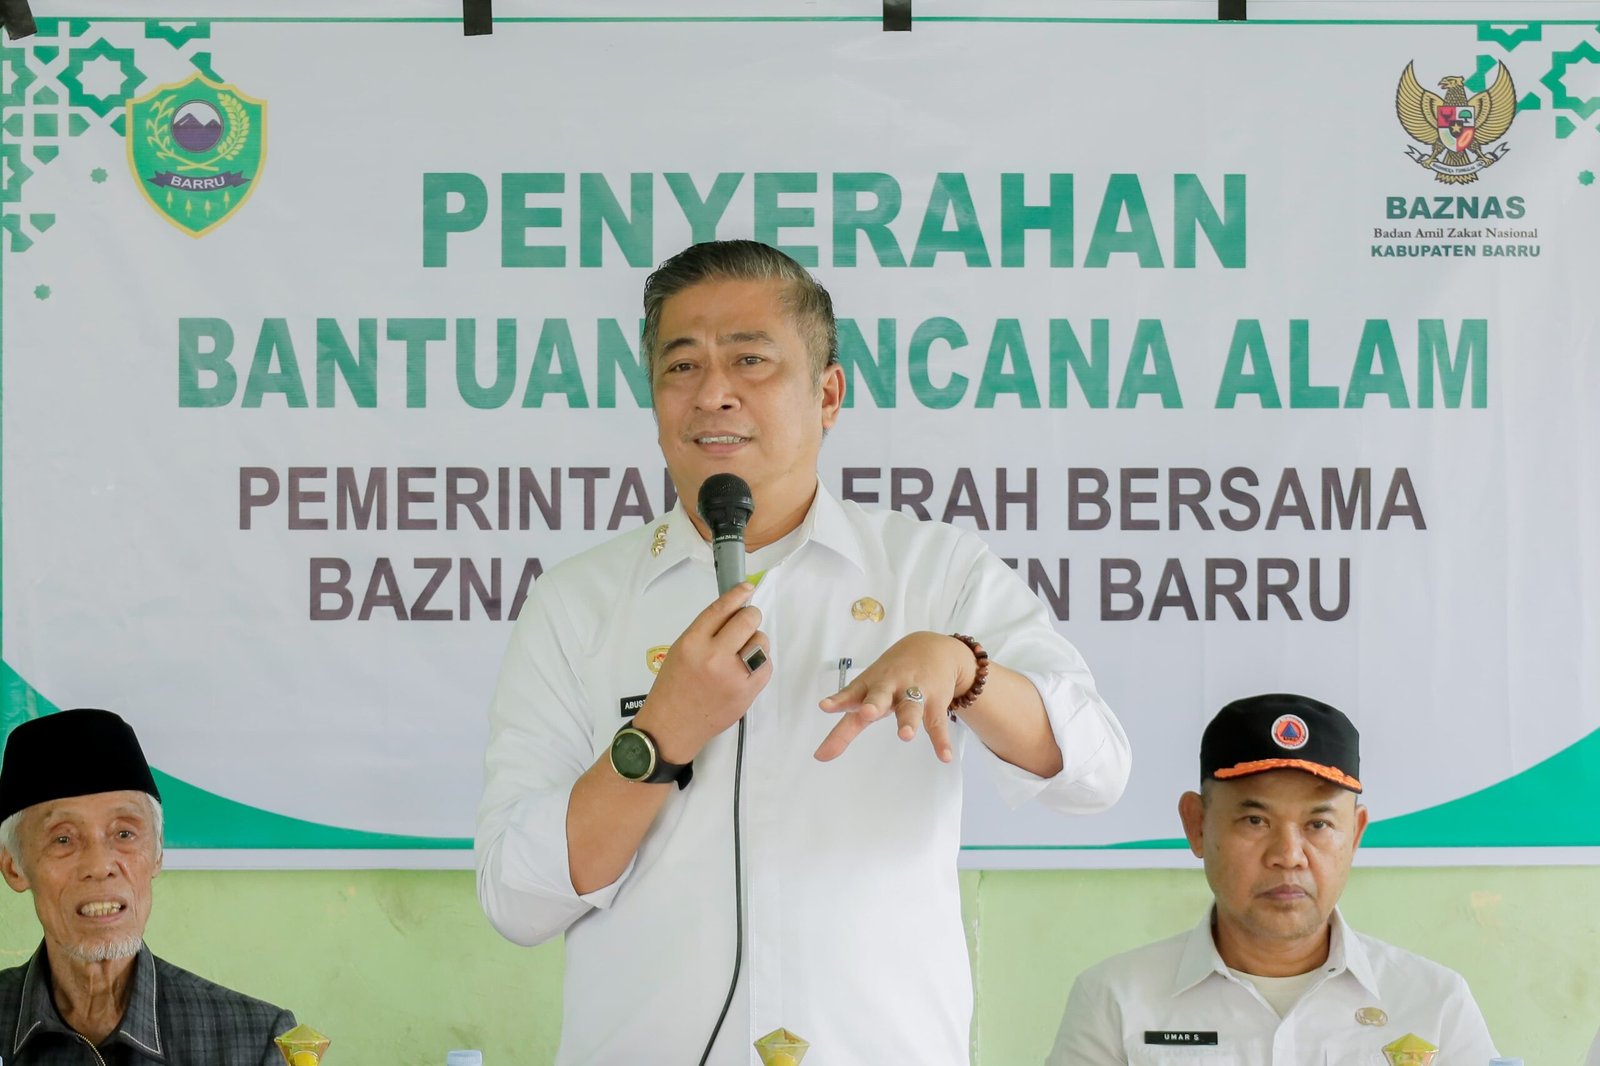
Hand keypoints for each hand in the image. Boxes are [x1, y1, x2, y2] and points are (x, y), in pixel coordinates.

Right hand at [632, 582, 769, 761]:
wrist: (672, 726)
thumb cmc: (673, 686)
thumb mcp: (680, 650)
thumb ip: (705, 631)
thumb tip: (733, 611)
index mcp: (692, 643)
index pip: (720, 610)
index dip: (737, 595)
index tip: (747, 588)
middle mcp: (714, 657)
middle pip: (747, 621)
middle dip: (750, 617)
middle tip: (746, 622)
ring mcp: (733, 676)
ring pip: (761, 642)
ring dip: (756, 641)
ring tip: (743, 651)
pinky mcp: (747, 693)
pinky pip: (766, 665)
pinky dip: (760, 663)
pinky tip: (747, 668)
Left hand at [815, 632, 973, 763]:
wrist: (930, 648)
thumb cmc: (889, 678)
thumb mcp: (866, 696)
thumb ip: (844, 729)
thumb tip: (819, 757)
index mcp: (869, 686)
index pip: (851, 695)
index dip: (838, 701)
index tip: (824, 706)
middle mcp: (889, 688)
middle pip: (880, 695)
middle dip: (874, 704)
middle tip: (867, 712)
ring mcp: (913, 692)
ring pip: (911, 706)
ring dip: (908, 720)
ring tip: (905, 735)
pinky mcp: (935, 701)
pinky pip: (937, 723)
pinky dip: (941, 740)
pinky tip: (944, 756)